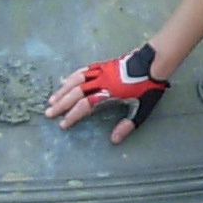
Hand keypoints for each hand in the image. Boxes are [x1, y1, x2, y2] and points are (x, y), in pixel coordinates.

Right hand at [48, 43, 168, 143]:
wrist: (154, 63)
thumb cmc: (149, 87)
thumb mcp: (141, 110)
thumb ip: (127, 125)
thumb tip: (114, 140)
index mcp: (108, 94)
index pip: (85, 106)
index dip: (72, 115)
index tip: (63, 124)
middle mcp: (101, 82)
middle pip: (76, 93)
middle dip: (61, 104)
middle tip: (48, 113)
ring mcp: (101, 71)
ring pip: (76, 80)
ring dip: (63, 90)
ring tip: (52, 99)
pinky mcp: (103, 65)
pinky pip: (83, 70)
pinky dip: (72, 76)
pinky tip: (65, 81)